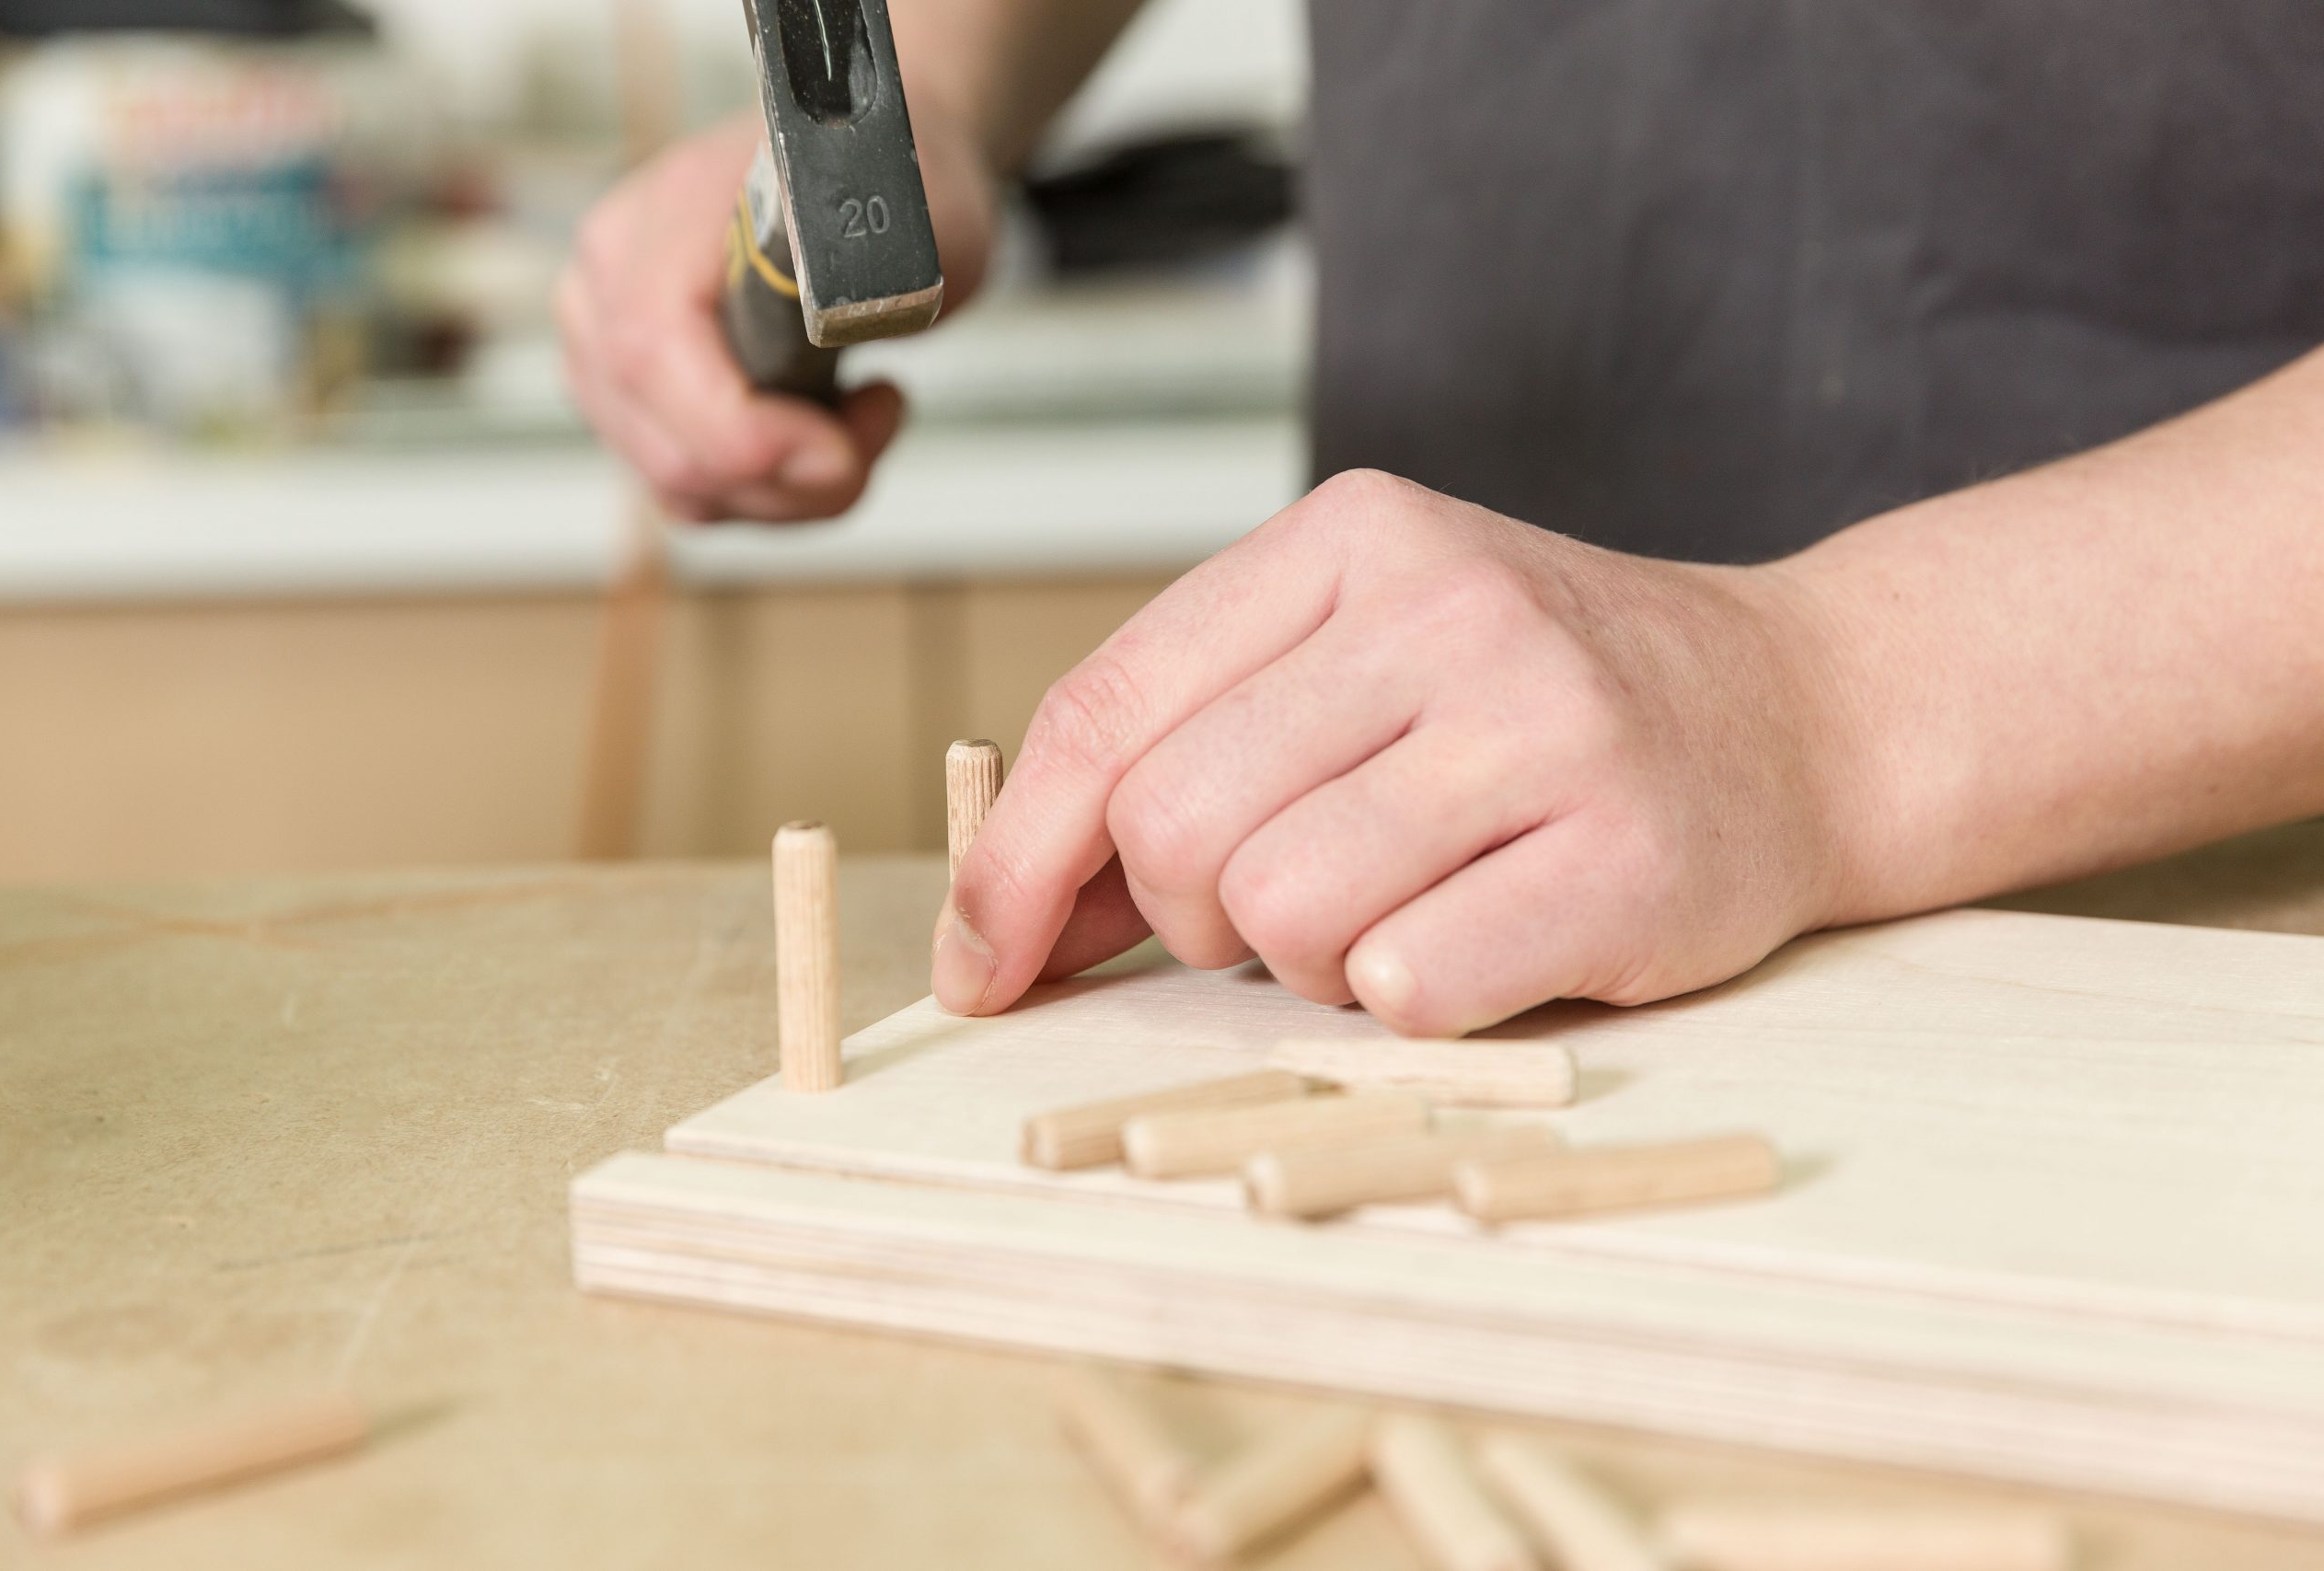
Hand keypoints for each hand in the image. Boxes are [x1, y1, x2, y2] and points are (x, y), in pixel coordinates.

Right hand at [555, 94, 996, 522]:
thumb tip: (832, 326)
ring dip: (796, 488)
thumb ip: (873, 271)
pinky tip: (830, 429)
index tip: (837, 452)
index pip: (650, 352)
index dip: (739, 433)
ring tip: (867, 412)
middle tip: (877, 422)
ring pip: (684, 487)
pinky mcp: (639, 404)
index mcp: (666, 217)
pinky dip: (778, 491)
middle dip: (791, 478)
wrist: (876, 174)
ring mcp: (609, 349)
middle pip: (666, 446)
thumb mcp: (916, 213)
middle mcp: (609, 283)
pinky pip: (698, 494)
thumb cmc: (892, 187)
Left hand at [933, 470, 1863, 1035]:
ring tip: (1397, 913)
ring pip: (1280, 914)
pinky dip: (1407, 1001)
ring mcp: (1545, 725)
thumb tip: (1003, 916)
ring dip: (1306, 963)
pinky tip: (1476, 946)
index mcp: (1349, 539)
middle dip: (1189, 915)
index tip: (985, 963)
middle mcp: (1443, 608)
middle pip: (1174, 827)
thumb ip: (1186, 750)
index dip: (1017, 858)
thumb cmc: (1538, 704)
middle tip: (1278, 910)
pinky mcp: (1626, 854)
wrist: (1797, 714)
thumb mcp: (1357, 661)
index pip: (1105, 708)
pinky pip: (1408, 987)